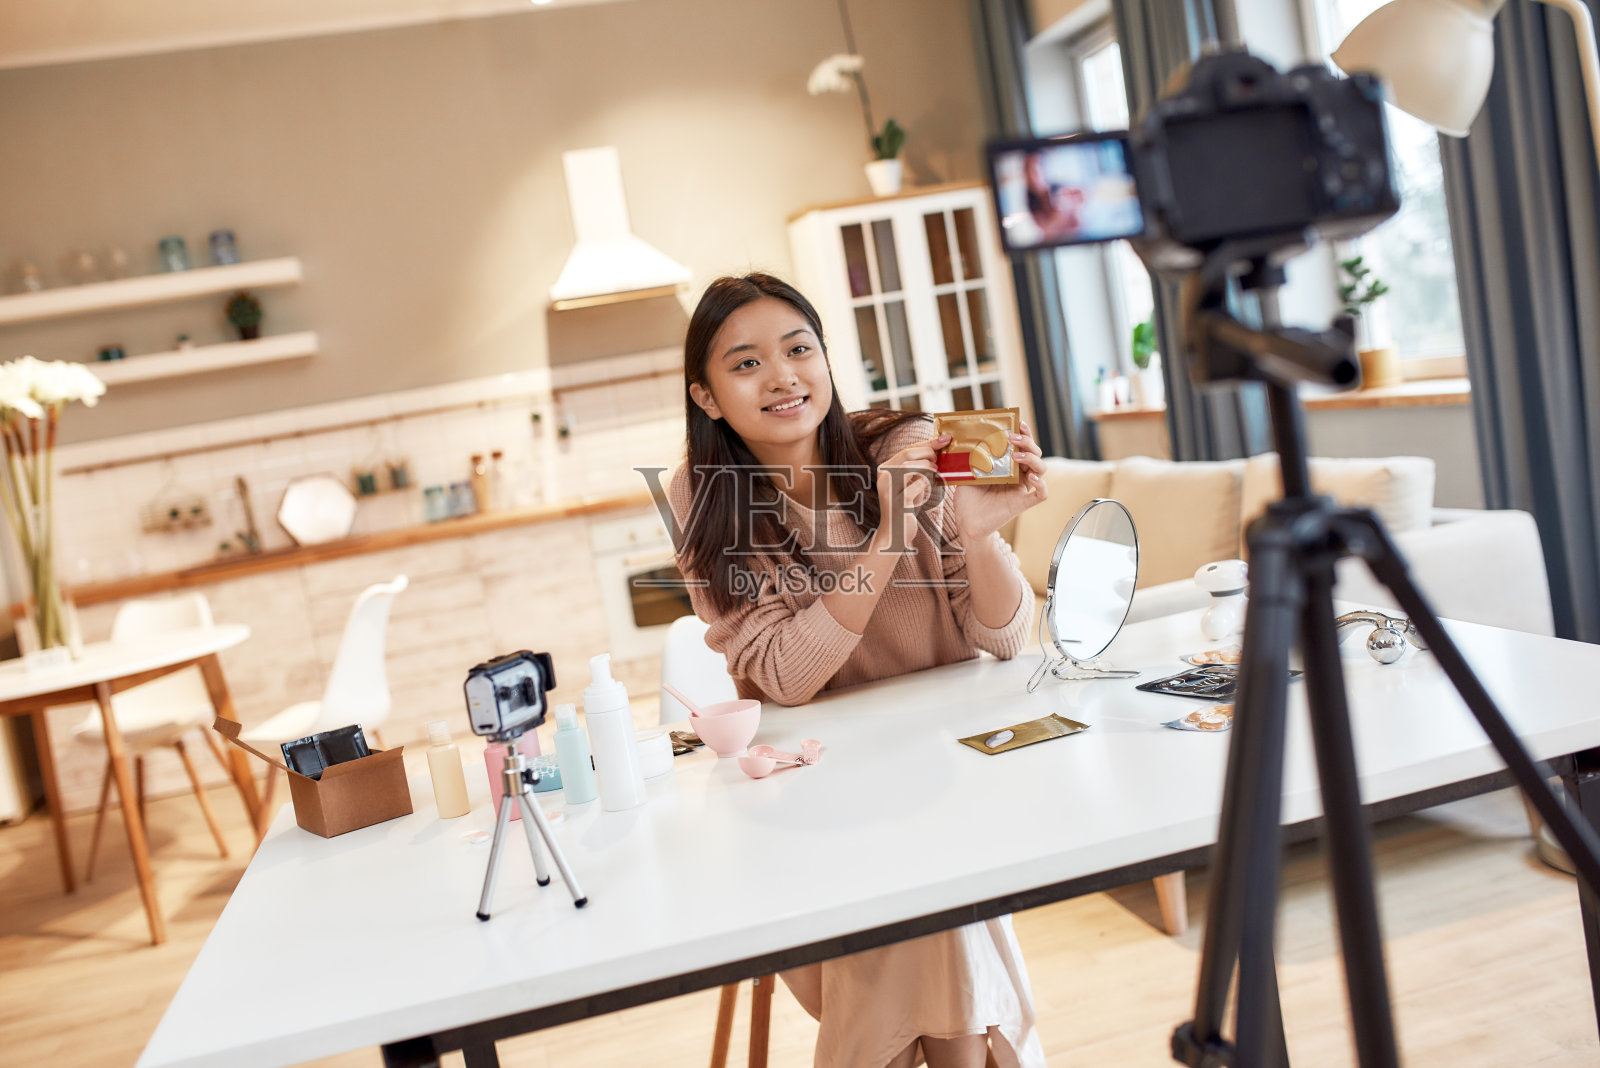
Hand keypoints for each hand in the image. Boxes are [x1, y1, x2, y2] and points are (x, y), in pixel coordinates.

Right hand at [876, 434, 947, 548]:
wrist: (895, 533)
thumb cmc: (906, 506)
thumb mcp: (910, 483)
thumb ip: (918, 468)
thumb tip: (936, 450)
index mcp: (886, 469)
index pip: (908, 449)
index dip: (928, 442)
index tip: (946, 438)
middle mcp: (884, 477)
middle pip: (908, 454)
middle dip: (928, 453)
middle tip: (939, 459)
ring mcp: (889, 489)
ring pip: (909, 466)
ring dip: (928, 466)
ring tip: (936, 471)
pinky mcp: (898, 502)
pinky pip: (916, 485)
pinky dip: (927, 483)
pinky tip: (931, 485)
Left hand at [949, 421, 1048, 539]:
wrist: (966, 520)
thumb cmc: (968, 496)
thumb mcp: (969, 470)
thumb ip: (974, 455)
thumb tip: (969, 435)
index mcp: (1009, 465)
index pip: (1023, 446)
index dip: (1024, 433)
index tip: (1018, 422)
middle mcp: (1019, 475)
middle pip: (1035, 454)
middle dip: (1027, 442)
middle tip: (1012, 437)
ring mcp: (1022, 489)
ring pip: (1041, 470)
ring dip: (1032, 459)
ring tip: (1016, 455)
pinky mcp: (1022, 503)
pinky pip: (1041, 494)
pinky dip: (1041, 484)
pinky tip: (1031, 478)